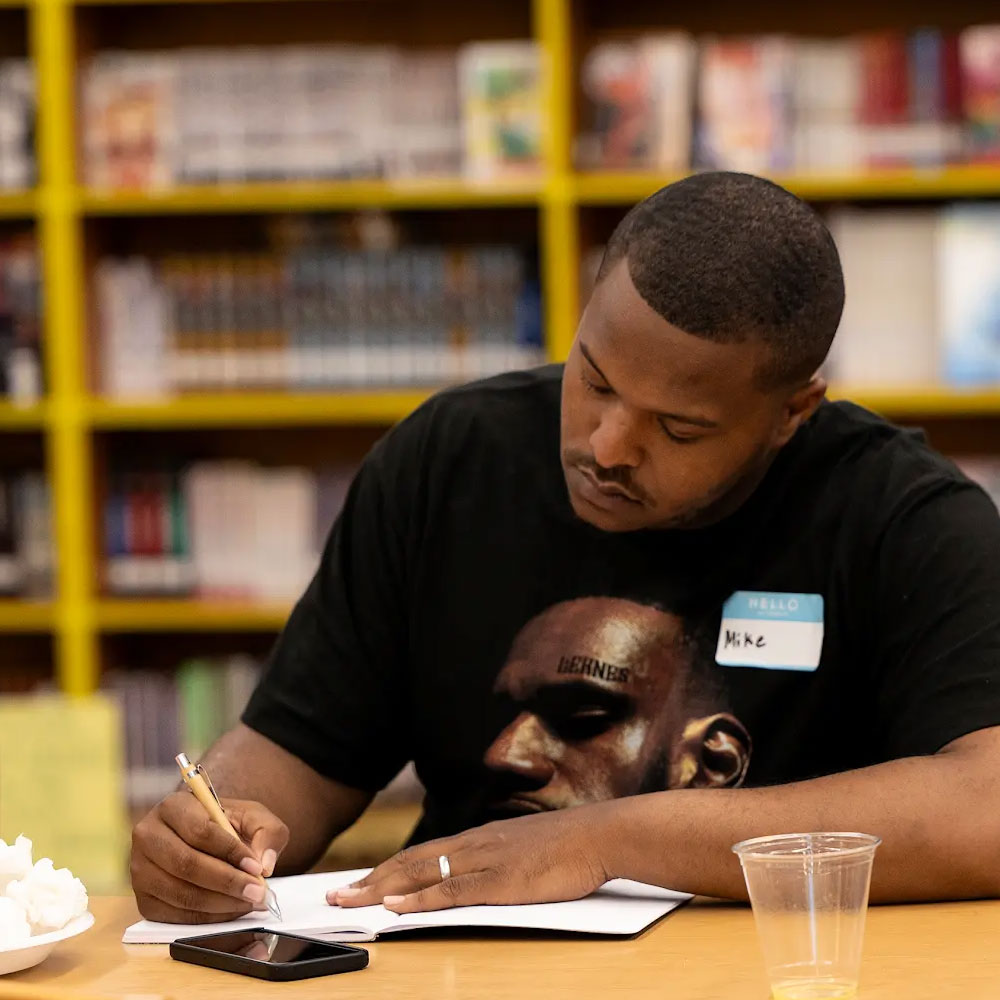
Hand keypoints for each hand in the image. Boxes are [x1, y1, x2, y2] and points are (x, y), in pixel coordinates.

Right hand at [131, 791, 288, 923]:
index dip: (230, 852)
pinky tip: (231, 911)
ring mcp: (139, 870)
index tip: (257, 868)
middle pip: (186, 865)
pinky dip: (207, 918)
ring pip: (180, 893)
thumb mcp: (252, 816)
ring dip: (221, 904)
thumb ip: (267, 832)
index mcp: (173, 806)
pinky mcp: (143, 899)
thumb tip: (265, 863)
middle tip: (258, 892)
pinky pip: (174, 915)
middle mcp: (148, 835)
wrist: (205, 840)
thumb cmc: (227, 825)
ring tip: (250, 903)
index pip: (200, 831)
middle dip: (227, 882)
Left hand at [327, 807, 610, 913]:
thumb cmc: (568, 845)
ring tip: (349, 901)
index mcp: (477, 839)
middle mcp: (472, 845)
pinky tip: (396, 907)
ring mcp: (483, 861)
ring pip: (420, 874)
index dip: (385, 870)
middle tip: (336, 896)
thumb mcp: (523, 850)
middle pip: (410, 863)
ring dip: (380, 888)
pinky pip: (450, 891)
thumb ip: (496, 860)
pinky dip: (419, 899)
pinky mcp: (498, 881)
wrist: (598, 834)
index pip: (420, 854)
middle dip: (370, 880)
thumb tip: (474, 878)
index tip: (358, 883)